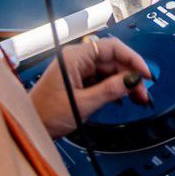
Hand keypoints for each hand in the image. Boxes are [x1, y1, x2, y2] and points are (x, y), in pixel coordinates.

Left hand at [30, 36, 152, 137]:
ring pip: (109, 71)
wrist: (29, 127)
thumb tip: (132, 80)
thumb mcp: (82, 104)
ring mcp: (77, 70)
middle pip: (112, 60)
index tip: (145, 74)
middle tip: (143, 92)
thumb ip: (110, 90)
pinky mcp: (78, 81)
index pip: (111, 47)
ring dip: (124, 83)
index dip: (132, 59)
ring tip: (137, 98)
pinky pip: (102, 79)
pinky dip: (114, 88)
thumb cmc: (45, 114)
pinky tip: (123, 97)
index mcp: (74, 58)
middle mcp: (76, 60)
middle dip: (130, 75)